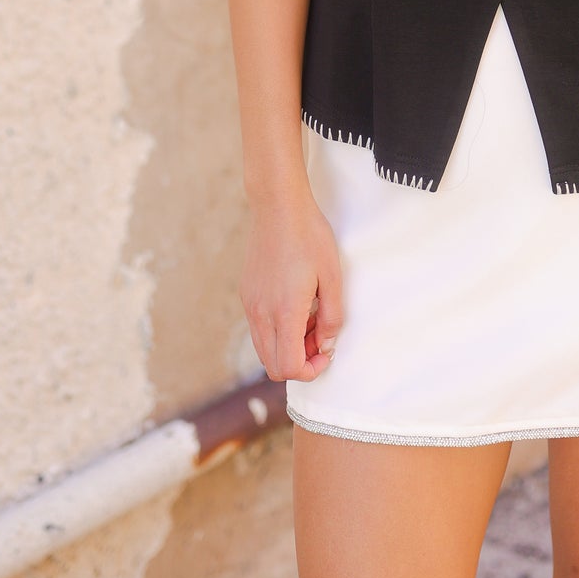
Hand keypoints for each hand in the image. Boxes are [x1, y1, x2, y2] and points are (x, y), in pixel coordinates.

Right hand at [239, 190, 343, 382]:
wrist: (278, 207)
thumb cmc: (309, 237)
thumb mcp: (332, 277)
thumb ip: (332, 316)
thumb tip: (327, 344)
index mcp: (284, 312)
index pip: (289, 367)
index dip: (310, 371)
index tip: (326, 352)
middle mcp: (260, 314)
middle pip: (273, 366)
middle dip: (300, 362)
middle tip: (321, 339)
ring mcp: (249, 305)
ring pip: (264, 349)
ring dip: (288, 347)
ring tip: (311, 320)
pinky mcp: (246, 295)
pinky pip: (259, 329)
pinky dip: (277, 331)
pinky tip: (296, 306)